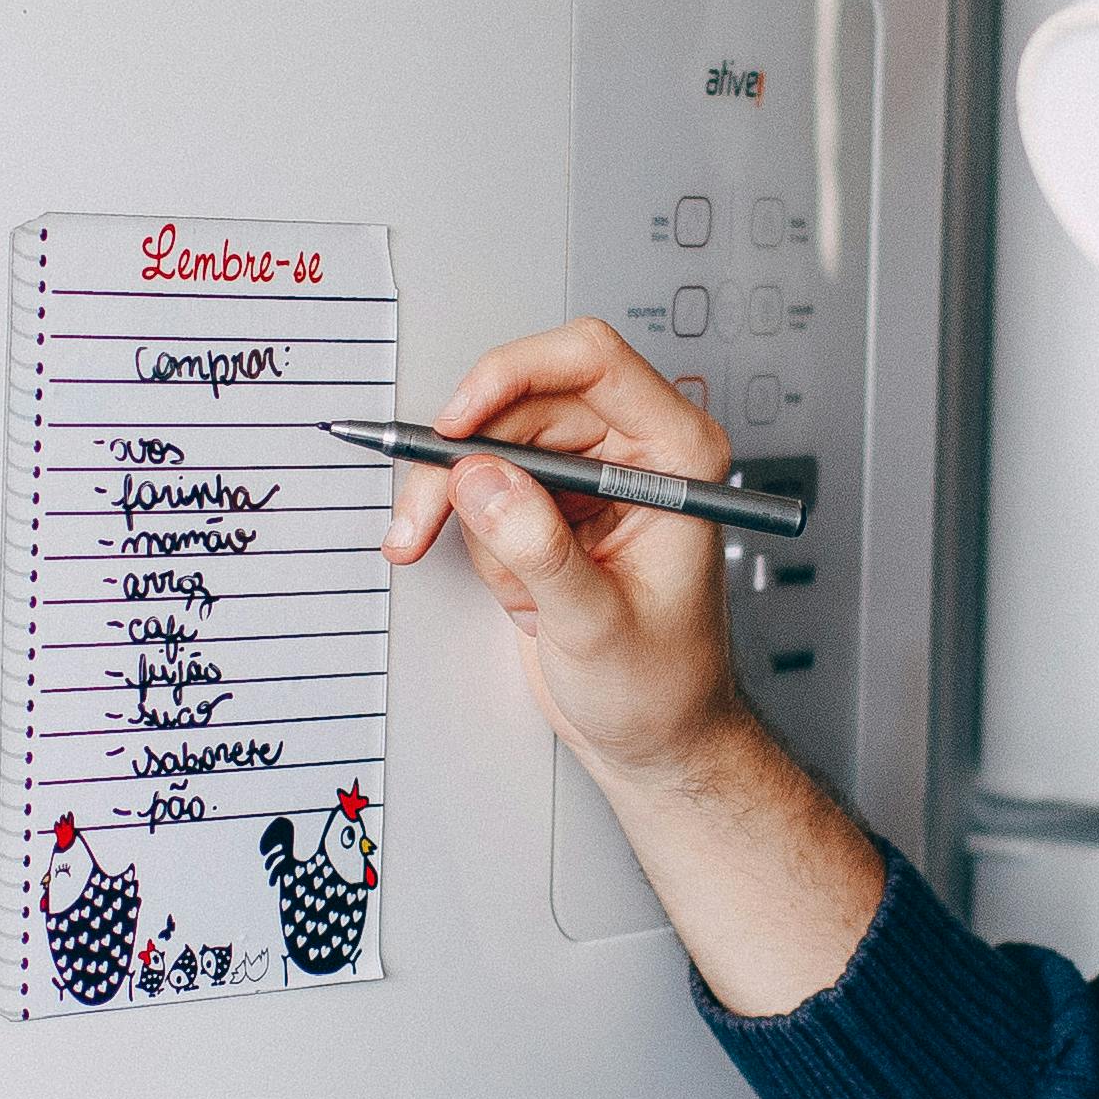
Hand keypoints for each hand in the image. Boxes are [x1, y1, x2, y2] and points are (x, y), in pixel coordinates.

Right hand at [378, 319, 757, 784]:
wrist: (657, 738)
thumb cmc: (664, 688)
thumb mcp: (597, 625)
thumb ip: (539, 549)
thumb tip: (479, 478)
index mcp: (677, 455)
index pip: (590, 360)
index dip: (511, 374)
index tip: (454, 424)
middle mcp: (634, 451)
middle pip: (521, 399)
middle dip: (463, 461)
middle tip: (421, 517)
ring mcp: (588, 476)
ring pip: (490, 443)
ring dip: (462, 509)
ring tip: (492, 581)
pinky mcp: (550, 505)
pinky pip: (483, 487)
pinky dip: (472, 535)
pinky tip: (515, 593)